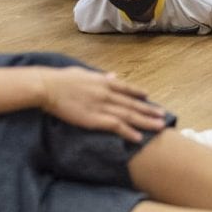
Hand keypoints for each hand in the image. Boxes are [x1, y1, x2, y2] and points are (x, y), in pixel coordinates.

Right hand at [39, 67, 166, 142]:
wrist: (48, 87)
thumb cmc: (60, 79)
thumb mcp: (82, 73)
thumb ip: (99, 76)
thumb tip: (112, 75)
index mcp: (103, 81)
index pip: (126, 88)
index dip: (138, 93)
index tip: (149, 97)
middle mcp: (107, 93)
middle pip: (132, 103)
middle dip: (149, 110)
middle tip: (163, 115)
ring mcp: (102, 106)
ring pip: (129, 115)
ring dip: (145, 122)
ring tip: (158, 127)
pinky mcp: (95, 119)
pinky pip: (116, 126)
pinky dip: (128, 132)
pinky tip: (138, 138)